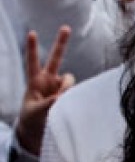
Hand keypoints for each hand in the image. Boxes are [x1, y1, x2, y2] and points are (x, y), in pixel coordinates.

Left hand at [15, 26, 74, 155]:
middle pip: (56, 58)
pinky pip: (76, 91)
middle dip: (61, 43)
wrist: (38, 134)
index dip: (33, 48)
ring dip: (67, 89)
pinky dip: (74, 97)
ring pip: (70, 80)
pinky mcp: (70, 96)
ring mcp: (61, 88)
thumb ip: (48, 102)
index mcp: (35, 82)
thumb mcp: (34, 112)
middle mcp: (49, 81)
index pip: (33, 62)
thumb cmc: (31, 121)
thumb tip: (63, 95)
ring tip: (59, 103)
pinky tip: (68, 106)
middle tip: (66, 27)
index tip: (31, 33)